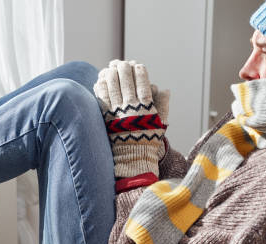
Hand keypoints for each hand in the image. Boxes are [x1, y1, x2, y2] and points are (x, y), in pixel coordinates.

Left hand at [94, 60, 168, 177]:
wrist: (134, 158)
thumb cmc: (149, 141)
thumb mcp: (161, 123)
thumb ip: (164, 105)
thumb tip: (166, 89)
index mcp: (147, 107)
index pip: (143, 82)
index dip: (139, 71)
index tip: (137, 64)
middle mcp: (132, 107)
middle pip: (127, 81)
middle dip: (124, 69)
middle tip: (120, 63)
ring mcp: (118, 112)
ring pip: (113, 87)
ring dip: (111, 75)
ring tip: (109, 68)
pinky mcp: (107, 118)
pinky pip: (102, 99)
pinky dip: (101, 88)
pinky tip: (100, 81)